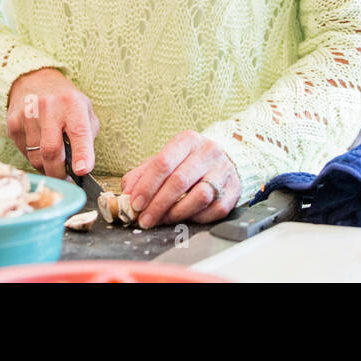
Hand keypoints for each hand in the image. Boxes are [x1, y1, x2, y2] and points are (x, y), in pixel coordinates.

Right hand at [6, 68, 98, 179]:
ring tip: (52, 159)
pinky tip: (39, 145)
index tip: (82, 171)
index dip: (82, 154)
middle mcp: (48, 107)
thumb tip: (82, 166)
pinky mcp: (13, 123)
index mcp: (72, 104)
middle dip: (59, 172)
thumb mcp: (84, 110)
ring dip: (46, 166)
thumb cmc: (65, 100)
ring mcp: (27, 115)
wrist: (34, 78)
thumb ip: (87, 136)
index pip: (79, 132)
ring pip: (36, 157)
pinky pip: (24, 153)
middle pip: (51, 150)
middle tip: (65, 178)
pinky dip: (34, 156)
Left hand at [121, 131, 240, 227]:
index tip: (136, 204)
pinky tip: (185, 218)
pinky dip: (197, 218)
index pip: (163, 163)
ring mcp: (223, 171)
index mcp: (187, 140)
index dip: (147, 186)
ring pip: (200, 196)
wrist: (223, 159)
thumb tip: (126, 195)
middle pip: (180, 181)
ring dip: (177, 213)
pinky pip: (215, 210)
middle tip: (145, 219)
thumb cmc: (187, 162)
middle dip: (158, 205)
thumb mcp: (162, 160)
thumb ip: (141, 175)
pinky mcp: (234, 190)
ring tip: (164, 220)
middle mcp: (208, 152)